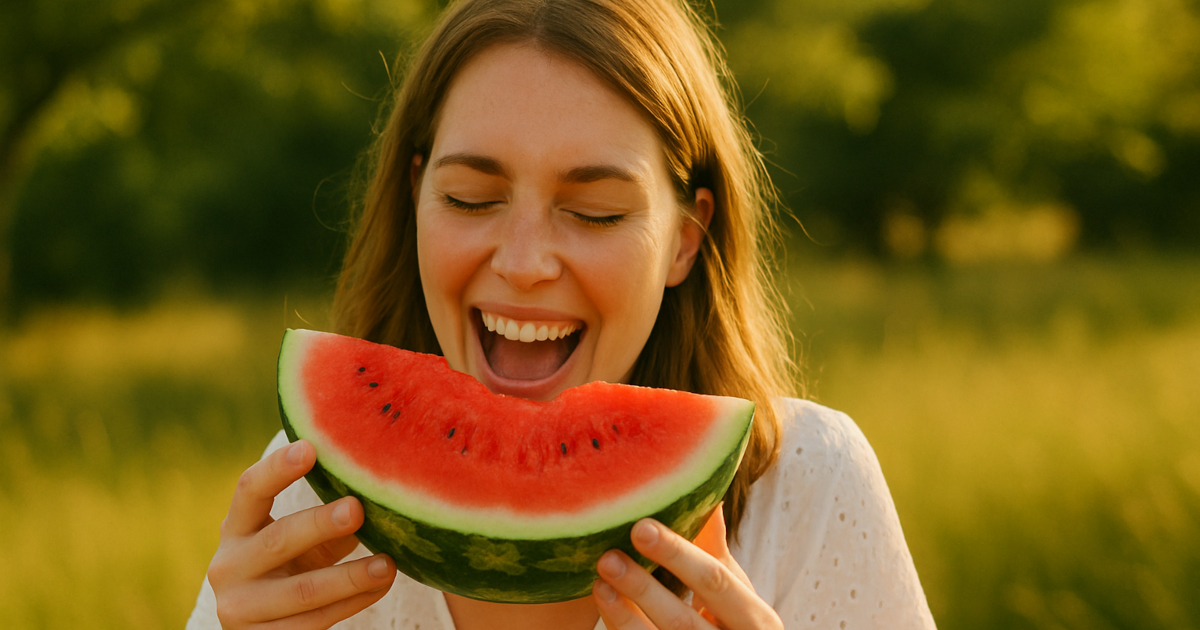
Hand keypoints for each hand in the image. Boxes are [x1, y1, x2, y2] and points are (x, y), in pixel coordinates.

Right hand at [206, 440, 396, 628]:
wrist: (260, 628)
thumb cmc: (290, 568)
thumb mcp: (301, 543)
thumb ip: (329, 523)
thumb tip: (377, 497)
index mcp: (235, 529)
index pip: (250, 490)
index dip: (277, 468)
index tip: (310, 448)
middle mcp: (228, 566)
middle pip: (278, 540)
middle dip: (320, 524)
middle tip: (357, 509)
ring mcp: (241, 608)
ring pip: (303, 591)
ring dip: (350, 577)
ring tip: (387, 565)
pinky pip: (315, 622)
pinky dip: (352, 602)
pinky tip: (380, 586)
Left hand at [592, 504, 782, 629]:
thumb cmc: (736, 624)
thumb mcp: (737, 592)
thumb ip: (715, 548)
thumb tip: (704, 489)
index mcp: (756, 620)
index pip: (716, 582)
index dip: (678, 555)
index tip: (640, 527)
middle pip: (683, 621)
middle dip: (644, 589)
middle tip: (607, 557)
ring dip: (624, 616)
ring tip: (599, 582)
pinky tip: (605, 606)